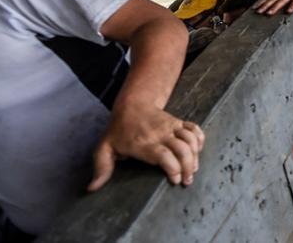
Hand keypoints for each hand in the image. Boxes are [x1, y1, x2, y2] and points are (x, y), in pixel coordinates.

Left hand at [89, 104, 204, 190]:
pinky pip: (195, 129)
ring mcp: (172, 127)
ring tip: (193, 169)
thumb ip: (101, 168)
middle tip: (187, 180)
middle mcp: (161, 134)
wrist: (133, 104)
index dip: (173, 168)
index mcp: (144, 143)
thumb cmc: (119, 130)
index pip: (164, 155)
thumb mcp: (105, 148)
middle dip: (188, 166)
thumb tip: (92, 188)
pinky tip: (198, 151)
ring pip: (191, 140)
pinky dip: (200, 140)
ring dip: (196, 155)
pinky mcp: (179, 122)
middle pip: (182, 149)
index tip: (175, 180)